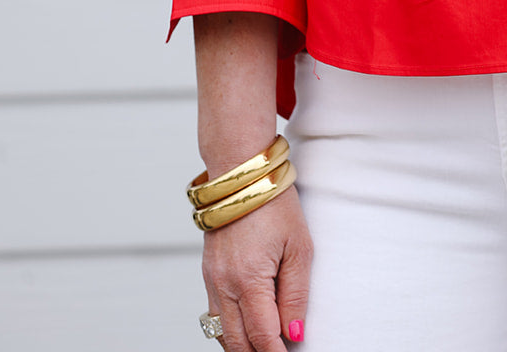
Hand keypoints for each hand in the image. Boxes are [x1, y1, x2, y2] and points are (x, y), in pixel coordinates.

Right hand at [202, 186, 311, 350]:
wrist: (241, 173)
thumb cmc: (273, 204)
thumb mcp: (299, 247)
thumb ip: (296, 294)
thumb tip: (295, 333)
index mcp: (248, 279)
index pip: (263, 337)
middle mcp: (224, 285)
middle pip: (238, 343)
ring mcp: (211, 280)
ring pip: (223, 334)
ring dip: (244, 346)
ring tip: (267, 345)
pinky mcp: (208, 274)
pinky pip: (215, 315)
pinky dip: (232, 329)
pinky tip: (249, 328)